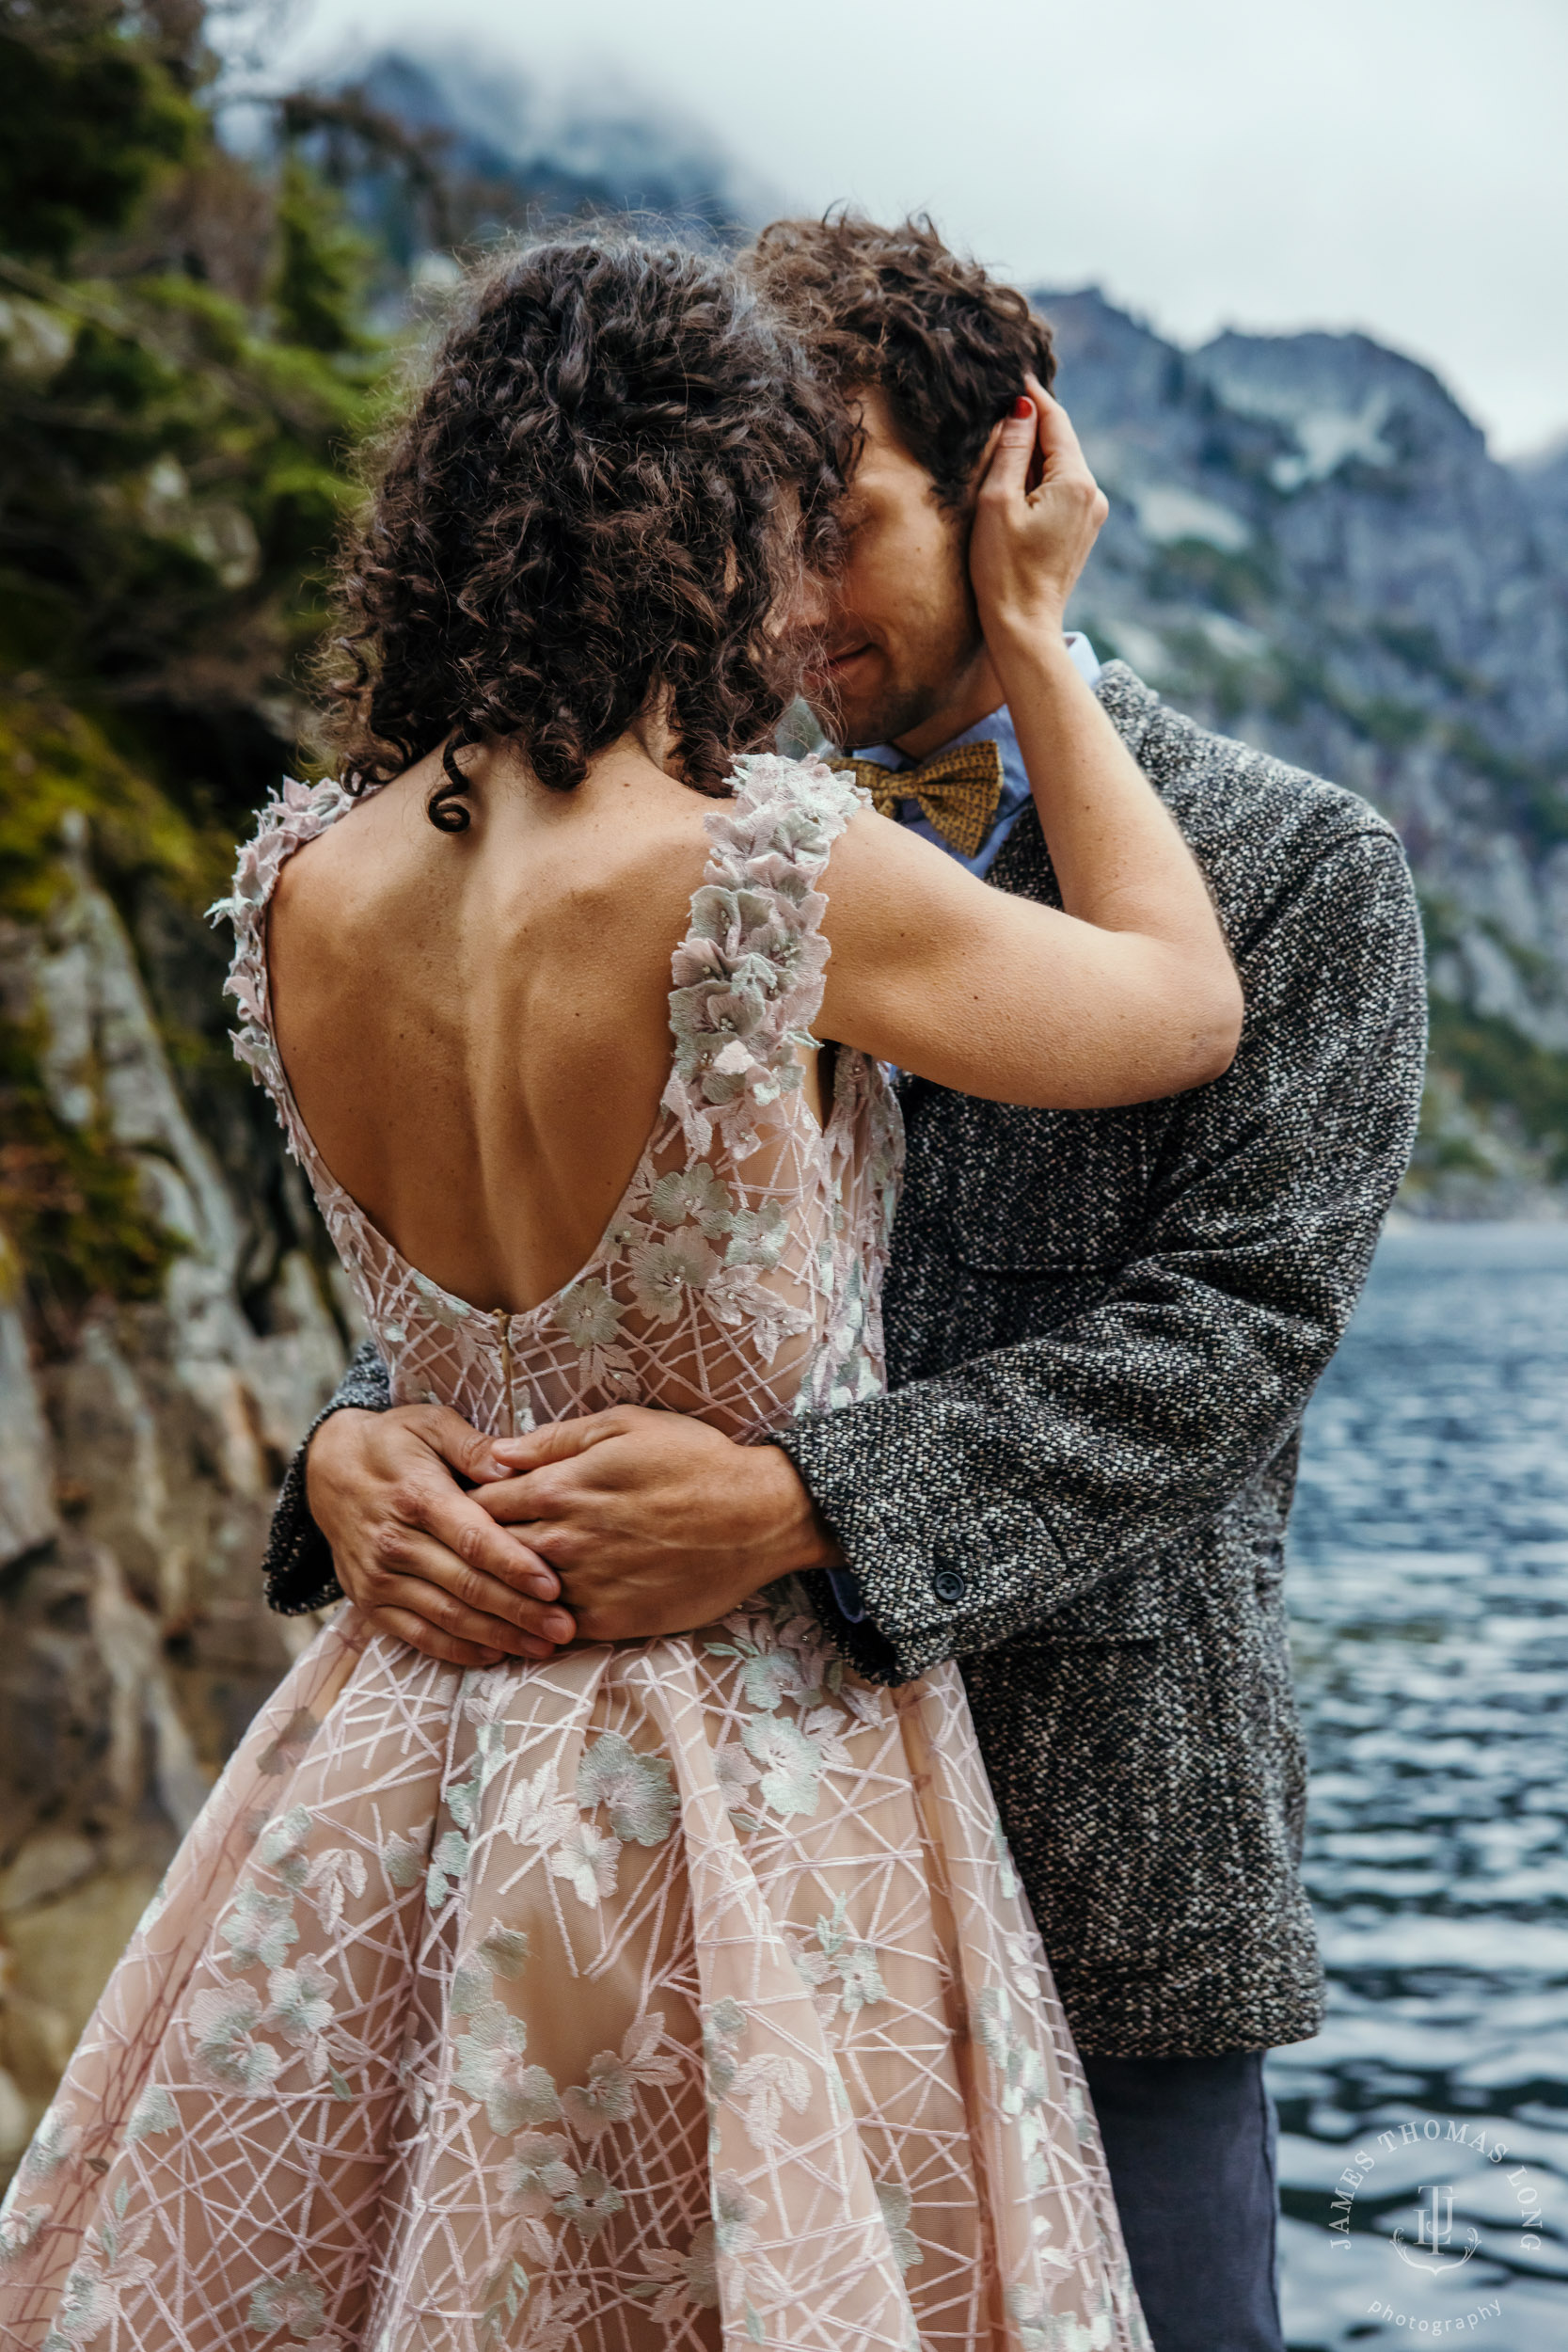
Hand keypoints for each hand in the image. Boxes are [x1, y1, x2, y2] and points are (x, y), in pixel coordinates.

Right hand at [305, 1406, 576, 1666]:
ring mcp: (378, 1577)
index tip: (553, 1586)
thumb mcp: (432, 1425)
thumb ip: (475, 1446)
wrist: (328, 1470)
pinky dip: (456, 1650)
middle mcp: (394, 1543)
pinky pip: (416, 1635)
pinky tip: (494, 1654)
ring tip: (542, 1646)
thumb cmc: (395, 1443)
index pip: (472, 1540)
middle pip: (466, 1586)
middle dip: (519, 1611)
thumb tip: (515, 1465)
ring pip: (446, 1617)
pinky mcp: (369, 1601)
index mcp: (417, 1497)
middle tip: (564, 1627)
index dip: (514, 1566)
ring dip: (497, 1636)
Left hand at [477, 1405, 842, 1643]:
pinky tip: (524, 1619)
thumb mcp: (624, 1426)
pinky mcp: (611, 1620)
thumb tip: (496, 1453)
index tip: (455, 1508)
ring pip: (515, 1595)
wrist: (757, 1516)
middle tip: (455, 1553)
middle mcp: (564, 1539)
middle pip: (488, 1553)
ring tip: (481, 1589)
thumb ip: (555, 1440)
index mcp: (559, 1487)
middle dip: (469, 1551)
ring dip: (497, 1592)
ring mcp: (586, 1584)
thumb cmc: (694, 1460)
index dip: (464, 1505)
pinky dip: (532, 1624)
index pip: (480, 1502)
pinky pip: (551, 1628)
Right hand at [968, 373, 1108, 645]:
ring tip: (1002, 442)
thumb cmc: (1003, 569)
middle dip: (1033, 423)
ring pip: (1060, 466)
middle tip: (1002, 402)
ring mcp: (1091, 513)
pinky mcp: (1082, 530)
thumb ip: (1010, 450)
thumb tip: (1022, 409)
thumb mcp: (997, 503)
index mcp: (1075, 481)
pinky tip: (1015, 484)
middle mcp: (1092, 493)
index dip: (1034, 396)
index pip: (1056, 421)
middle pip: (1061, 442)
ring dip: (1034, 453)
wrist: (1024, 626)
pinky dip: (1040, 478)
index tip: (1015, 371)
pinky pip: (1061, 489)